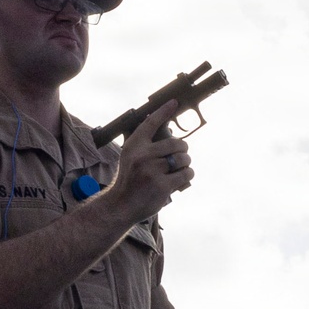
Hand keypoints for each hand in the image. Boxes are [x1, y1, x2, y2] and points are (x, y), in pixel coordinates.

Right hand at [104, 101, 193, 221]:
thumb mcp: (130, 157)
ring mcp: (152, 171)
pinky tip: (182, 178)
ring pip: (183, 159)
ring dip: (186, 164)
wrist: (121, 205)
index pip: (151, 123)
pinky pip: (185, 174)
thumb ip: (144, 145)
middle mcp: (143, 156)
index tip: (174, 102)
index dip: (164, 111)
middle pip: (176, 144)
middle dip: (183, 150)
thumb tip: (165, 127)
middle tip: (181, 156)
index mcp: (134, 146)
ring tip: (180, 169)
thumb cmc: (129, 180)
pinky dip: (187, 175)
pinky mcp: (162, 186)